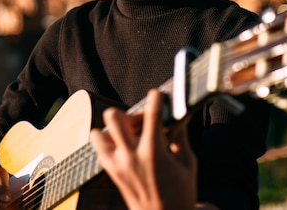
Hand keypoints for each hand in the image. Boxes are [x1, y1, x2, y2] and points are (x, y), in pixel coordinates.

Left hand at [89, 89, 196, 209]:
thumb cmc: (181, 191)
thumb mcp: (188, 163)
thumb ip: (180, 136)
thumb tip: (178, 114)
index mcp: (154, 153)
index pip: (151, 116)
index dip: (155, 99)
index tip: (158, 93)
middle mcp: (131, 156)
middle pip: (114, 118)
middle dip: (129, 113)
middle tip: (142, 122)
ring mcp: (117, 165)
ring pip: (98, 133)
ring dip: (113, 129)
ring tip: (130, 136)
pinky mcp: (111, 172)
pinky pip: (99, 148)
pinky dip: (108, 143)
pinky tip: (125, 147)